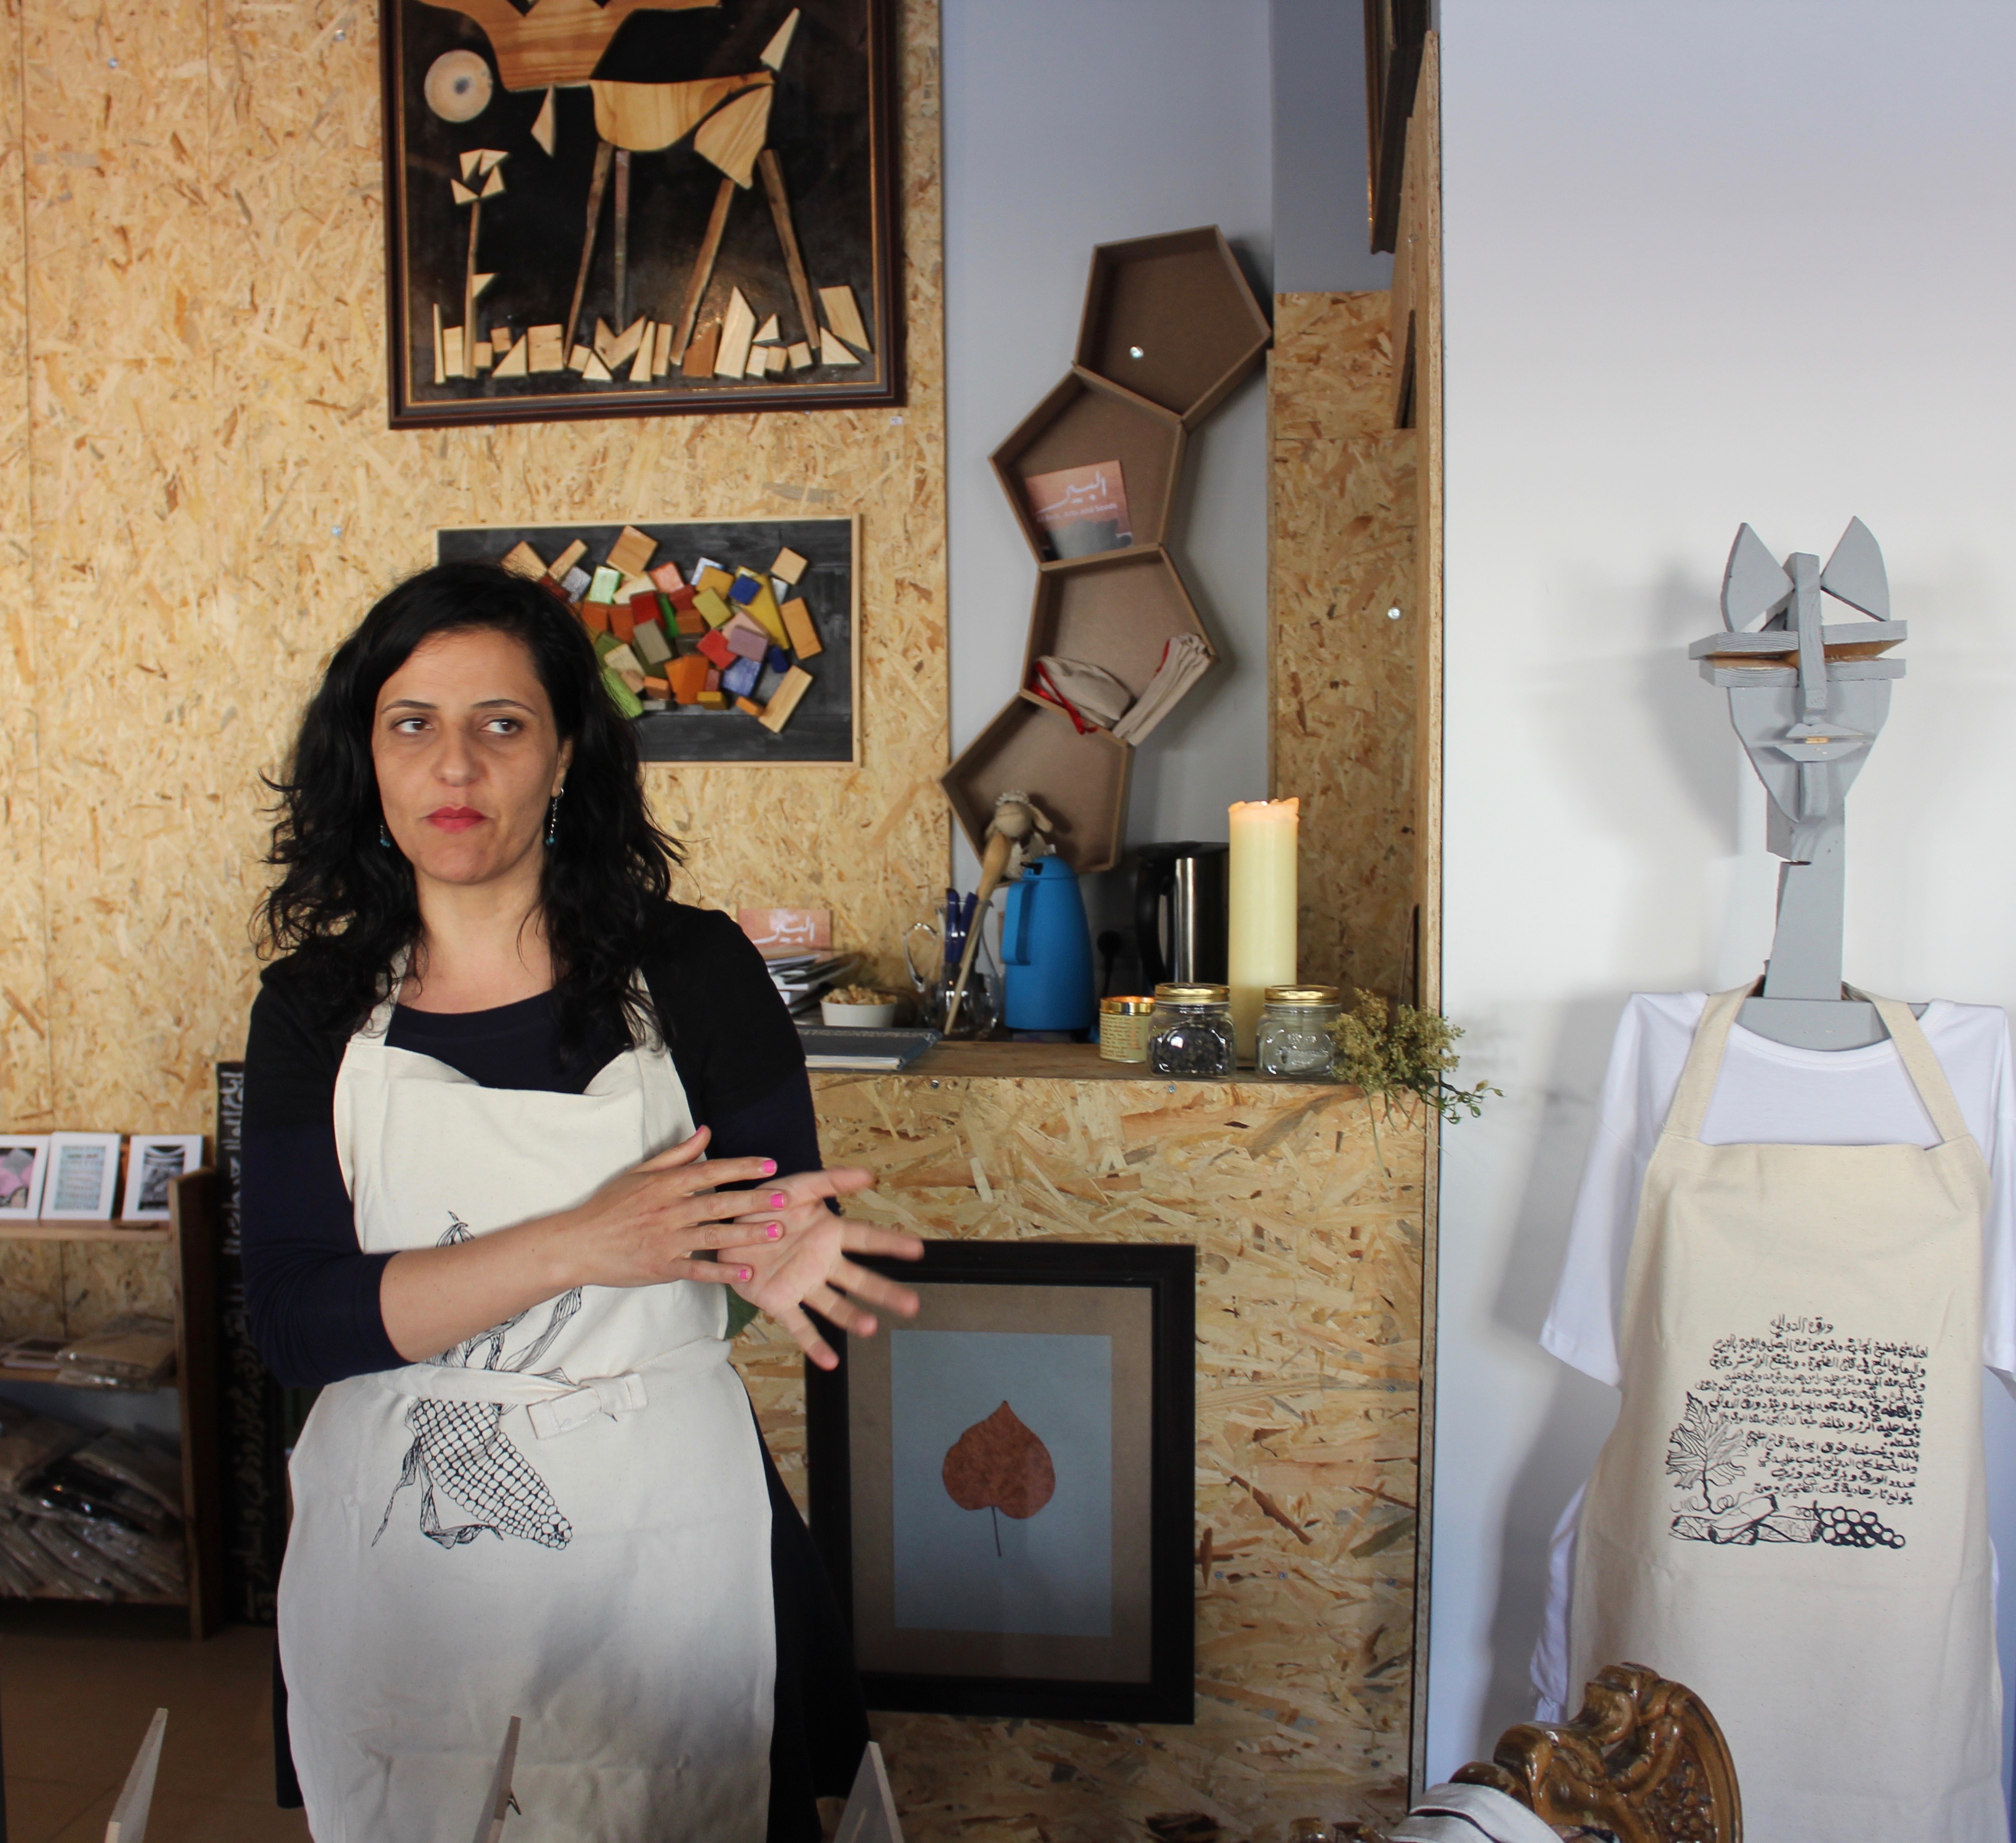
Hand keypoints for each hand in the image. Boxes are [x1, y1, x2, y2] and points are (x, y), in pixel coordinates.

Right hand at [553, 1127, 791, 1290]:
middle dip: (752, 1200)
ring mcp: (665, 1240)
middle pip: (717, 1202)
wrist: (578, 1243)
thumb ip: (677, 1154)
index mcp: (664, 1184)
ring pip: (712, 1236)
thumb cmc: (609, 1206)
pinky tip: (746, 1272)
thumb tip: (705, 1131)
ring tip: (775, 1231)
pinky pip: (697, 1270)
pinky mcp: (662, 1267)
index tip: (770, 1165)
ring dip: (746, 1234)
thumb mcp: (640, 1172)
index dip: (742, 1167)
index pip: (710, 1171)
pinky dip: (721, 1272)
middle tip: (784, 1199)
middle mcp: (668, 1210)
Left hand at [717, 1168, 923, 1369]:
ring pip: (834, 1305)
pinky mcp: (779, 1301)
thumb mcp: (796, 1187)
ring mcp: (802, 1284)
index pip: (867, 1239)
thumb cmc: (766, 1206)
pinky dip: (814, 1345)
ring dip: (853, 1317)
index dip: (892, 1243)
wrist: (726, 1227)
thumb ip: (829, 1181)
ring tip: (870, 1328)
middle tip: (911, 1305)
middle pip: (858, 1279)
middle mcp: (821, 1263)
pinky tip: (829, 1362)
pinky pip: (799, 1325)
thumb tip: (867, 1175)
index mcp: (830, 1234)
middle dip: (885, 1292)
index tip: (917, 1249)